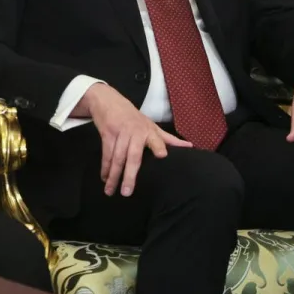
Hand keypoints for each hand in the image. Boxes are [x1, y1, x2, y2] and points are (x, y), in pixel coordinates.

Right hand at [75, 84, 191, 196]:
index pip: (156, 139)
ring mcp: (120, 134)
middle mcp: (135, 132)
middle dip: (129, 175)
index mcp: (149, 131)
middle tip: (127, 192)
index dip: (158, 146)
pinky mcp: (107, 134)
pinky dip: (105, 167)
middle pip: (133, 156)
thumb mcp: (152, 126)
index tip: (162, 155)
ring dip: (113, 176)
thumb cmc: (135, 118)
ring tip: (111, 191)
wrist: (109, 101)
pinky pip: (106, 154)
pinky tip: (104, 179)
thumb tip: (189, 146)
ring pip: (117, 158)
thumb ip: (168, 139)